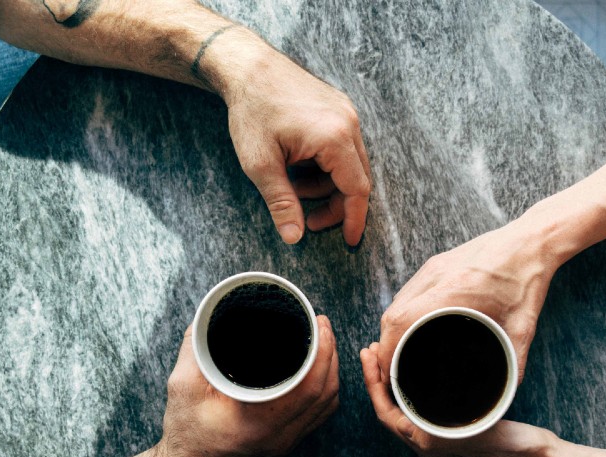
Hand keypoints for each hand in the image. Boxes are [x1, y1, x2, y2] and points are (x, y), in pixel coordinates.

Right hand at [157, 316, 339, 456]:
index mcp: (259, 422)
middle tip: (322, 324)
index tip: (319, 324)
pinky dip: (325, 390)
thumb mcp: (183, 386)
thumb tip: (207, 317)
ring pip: (327, 405)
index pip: (309, 387)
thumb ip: (196, 349)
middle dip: (331, 353)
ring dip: (331, 371)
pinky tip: (319, 371)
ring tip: (324, 341)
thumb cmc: (183, 432)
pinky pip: (318, 416)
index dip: (323, 353)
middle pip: (326, 393)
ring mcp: (285, 443)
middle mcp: (279, 436)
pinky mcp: (285, 443)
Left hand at [222, 50, 371, 245]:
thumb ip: (281, 203)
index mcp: (334, 138)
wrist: (247, 66)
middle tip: (309, 220)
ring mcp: (346, 113)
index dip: (353, 219)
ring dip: (326, 185)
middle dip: (335, 205)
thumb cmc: (251, 111)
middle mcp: (348, 123)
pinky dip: (325, 165)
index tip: (348, 241)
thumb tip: (294, 238)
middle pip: (357, 179)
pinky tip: (299, 167)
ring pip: (350, 164)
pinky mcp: (338, 108)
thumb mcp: (261, 164)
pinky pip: (343, 147)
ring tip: (293, 188)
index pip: (357, 190)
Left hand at [359, 343, 556, 456]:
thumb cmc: (517, 447)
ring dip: (392, 386)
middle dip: (378, 380)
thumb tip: (419, 402)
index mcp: (430, 447)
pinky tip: (416, 375)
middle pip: (389, 411)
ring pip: (403, 413)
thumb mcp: (481, 429)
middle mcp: (429, 450)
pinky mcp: (452, 439)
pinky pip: (420, 415)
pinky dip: (411, 393)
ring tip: (387, 357)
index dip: (374, 383)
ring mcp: (439, 446)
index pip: (386, 413)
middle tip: (371, 349)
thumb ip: (449, 421)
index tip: (370, 354)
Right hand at [376, 219, 557, 382]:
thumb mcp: (523, 327)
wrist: (531, 241)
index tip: (388, 373)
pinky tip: (410, 326)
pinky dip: (402, 312)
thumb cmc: (528, 280)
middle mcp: (436, 277)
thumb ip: (515, 363)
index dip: (387, 350)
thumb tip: (509, 392)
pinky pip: (407, 291)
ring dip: (392, 328)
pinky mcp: (435, 263)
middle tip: (392, 370)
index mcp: (454, 292)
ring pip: (396, 302)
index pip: (401, 322)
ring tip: (397, 352)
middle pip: (392, 314)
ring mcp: (433, 267)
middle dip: (385, 345)